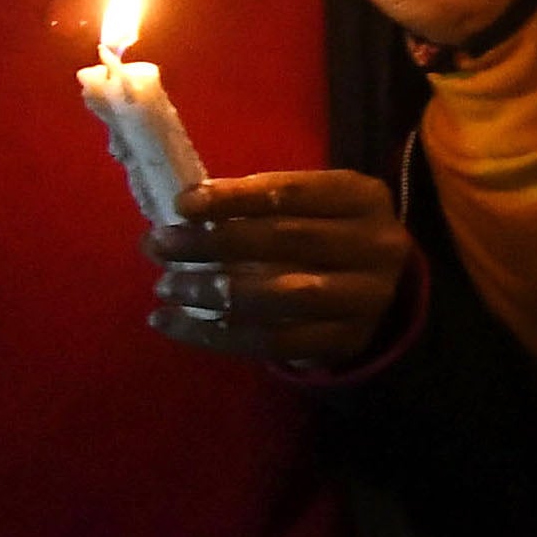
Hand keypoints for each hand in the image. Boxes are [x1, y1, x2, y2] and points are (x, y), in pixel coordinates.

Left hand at [148, 170, 412, 364]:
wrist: (377, 293)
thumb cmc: (327, 236)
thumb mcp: (312, 207)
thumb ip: (259, 207)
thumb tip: (182, 213)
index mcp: (363, 198)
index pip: (293, 193)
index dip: (235, 197)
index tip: (183, 204)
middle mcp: (375, 245)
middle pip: (286, 240)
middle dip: (214, 241)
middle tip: (158, 244)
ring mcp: (365, 298)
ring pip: (281, 296)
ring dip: (212, 291)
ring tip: (165, 286)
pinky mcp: (343, 342)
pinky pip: (272, 343)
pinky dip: (215, 335)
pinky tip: (173, 323)